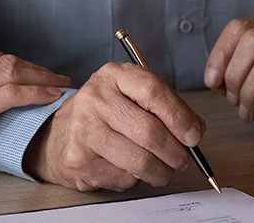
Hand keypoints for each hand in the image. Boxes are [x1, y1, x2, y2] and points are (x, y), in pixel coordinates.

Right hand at [0, 49, 69, 179]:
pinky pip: (11, 95)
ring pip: (13, 72)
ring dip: (41, 77)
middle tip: (54, 76)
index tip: (31, 71)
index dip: (15, 63)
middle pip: (6, 61)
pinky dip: (36, 92)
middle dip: (34, 67)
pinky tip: (50, 95)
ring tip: (60, 84)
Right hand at [23, 62, 205, 191]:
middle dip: (175, 153)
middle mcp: (96, 98)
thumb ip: (165, 108)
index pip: (153, 90)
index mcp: (114, 75)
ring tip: (163, 170)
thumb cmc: (105, 115)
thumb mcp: (132, 97)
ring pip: (139, 160)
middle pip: (149, 131)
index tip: (193, 136)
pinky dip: (135, 179)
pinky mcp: (78, 159)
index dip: (180, 116)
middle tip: (182, 160)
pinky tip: (129, 169)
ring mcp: (83, 128)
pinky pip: (122, 177)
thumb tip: (194, 130)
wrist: (59, 135)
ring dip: (160, 172)